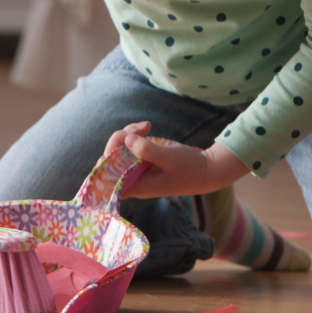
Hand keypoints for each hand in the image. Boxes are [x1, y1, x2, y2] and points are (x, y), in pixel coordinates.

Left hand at [103, 121, 249, 198]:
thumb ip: (147, 151)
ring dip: (128, 134)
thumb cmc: (190, 169)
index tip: (116, 146)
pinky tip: (147, 127)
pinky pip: (129, 146)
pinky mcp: (142, 160)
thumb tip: (126, 140)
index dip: (104, 162)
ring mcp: (136, 169)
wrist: (206, 170)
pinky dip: (134, 134)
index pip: (107, 179)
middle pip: (110, 159)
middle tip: (139, 129)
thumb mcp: (169, 158)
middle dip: (120, 139)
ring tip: (146, 126)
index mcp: (136, 186)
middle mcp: (132, 179)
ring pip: (119, 149)